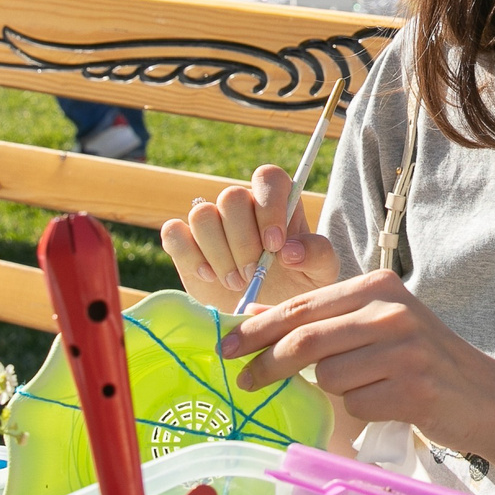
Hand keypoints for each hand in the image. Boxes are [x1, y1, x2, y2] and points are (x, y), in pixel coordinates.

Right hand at [160, 163, 340, 308]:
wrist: (268, 316)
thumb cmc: (299, 288)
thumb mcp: (321, 274)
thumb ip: (317, 254)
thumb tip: (289, 250)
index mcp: (277, 202)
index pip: (268, 178)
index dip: (269, 207)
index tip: (275, 245)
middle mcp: (242, 207)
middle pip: (231, 197)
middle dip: (242, 241)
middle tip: (253, 275)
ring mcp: (212, 225)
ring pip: (201, 214)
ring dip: (218, 252)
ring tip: (236, 283)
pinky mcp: (186, 245)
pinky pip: (174, 232)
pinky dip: (188, 254)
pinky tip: (209, 277)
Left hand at [222, 270, 494, 451]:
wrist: (483, 396)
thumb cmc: (420, 359)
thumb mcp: (374, 324)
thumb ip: (321, 318)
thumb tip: (254, 316)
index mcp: (377, 286)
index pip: (302, 307)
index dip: (257, 329)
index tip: (224, 346)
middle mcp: (390, 311)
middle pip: (306, 340)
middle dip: (267, 364)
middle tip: (244, 382)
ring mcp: (404, 349)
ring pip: (329, 378)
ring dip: (336, 391)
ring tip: (370, 388)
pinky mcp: (413, 388)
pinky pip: (356, 405)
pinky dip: (362, 411)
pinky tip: (389, 404)